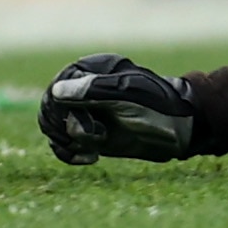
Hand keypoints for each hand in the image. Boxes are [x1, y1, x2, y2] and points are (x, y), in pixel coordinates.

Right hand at [41, 54, 196, 164]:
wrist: (177, 127)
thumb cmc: (156, 104)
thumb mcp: (127, 94)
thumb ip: (93, 91)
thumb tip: (57, 90)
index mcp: (91, 70)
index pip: (57, 89)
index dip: (62, 110)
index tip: (84, 123)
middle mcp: (83, 89)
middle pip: (50, 110)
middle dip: (67, 128)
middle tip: (95, 136)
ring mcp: (85, 112)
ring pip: (53, 128)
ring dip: (69, 141)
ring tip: (96, 145)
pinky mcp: (88, 133)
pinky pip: (62, 144)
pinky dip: (69, 154)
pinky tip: (90, 158)